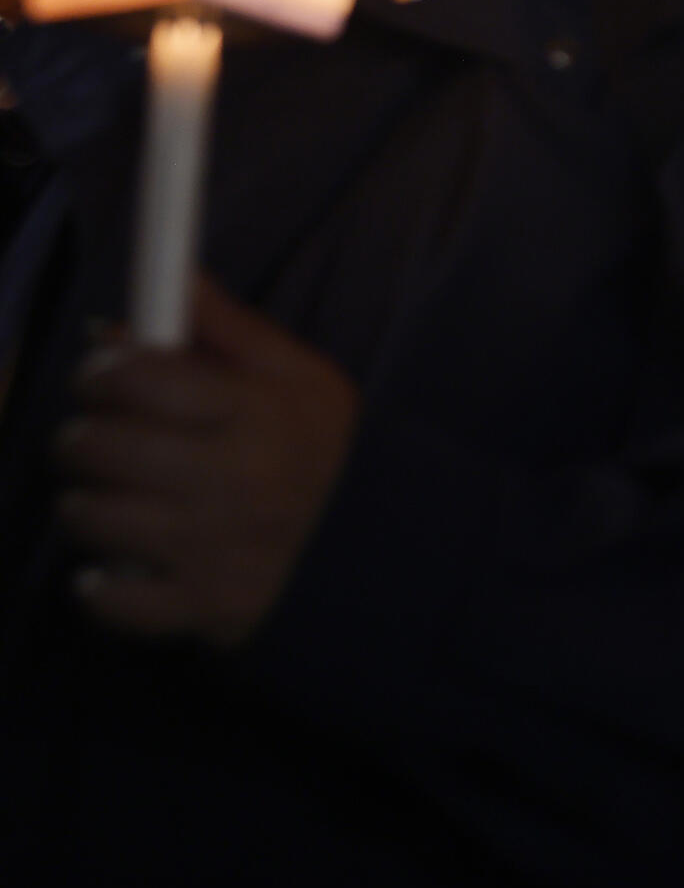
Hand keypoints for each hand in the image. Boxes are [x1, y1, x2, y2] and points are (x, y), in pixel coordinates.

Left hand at [54, 278, 357, 647]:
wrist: (395, 551)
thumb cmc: (334, 454)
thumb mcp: (305, 378)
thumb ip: (231, 329)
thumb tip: (171, 278)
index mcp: (256, 413)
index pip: (139, 377)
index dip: (104, 369)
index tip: (105, 374)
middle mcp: (231, 479)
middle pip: (99, 446)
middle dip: (84, 435)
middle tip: (102, 436)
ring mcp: (214, 549)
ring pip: (92, 516)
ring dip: (90, 503)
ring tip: (118, 496)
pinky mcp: (205, 608)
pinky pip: (110, 599)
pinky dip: (103, 584)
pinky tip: (125, 561)